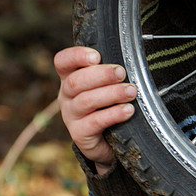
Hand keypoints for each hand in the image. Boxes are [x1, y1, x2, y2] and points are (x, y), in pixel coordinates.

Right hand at [55, 47, 137, 174]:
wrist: (107, 140)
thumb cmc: (107, 104)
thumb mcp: (106, 84)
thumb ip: (111, 71)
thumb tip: (132, 56)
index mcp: (70, 78)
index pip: (63, 62)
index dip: (76, 56)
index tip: (96, 56)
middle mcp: (66, 95)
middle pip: (75, 81)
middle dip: (102, 75)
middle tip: (122, 73)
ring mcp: (71, 116)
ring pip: (86, 101)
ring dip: (112, 94)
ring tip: (131, 91)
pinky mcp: (79, 134)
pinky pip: (95, 122)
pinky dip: (113, 114)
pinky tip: (128, 110)